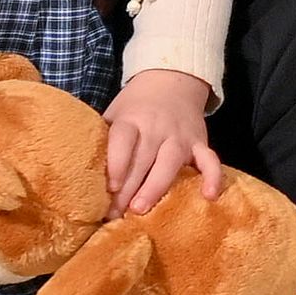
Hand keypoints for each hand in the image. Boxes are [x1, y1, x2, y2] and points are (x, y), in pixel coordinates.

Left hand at [103, 67, 225, 213]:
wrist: (172, 81)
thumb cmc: (136, 106)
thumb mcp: (116, 114)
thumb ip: (105, 139)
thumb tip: (82, 175)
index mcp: (132, 119)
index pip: (123, 140)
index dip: (116, 163)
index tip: (109, 186)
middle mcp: (157, 127)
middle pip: (142, 159)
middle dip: (128, 189)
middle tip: (115, 214)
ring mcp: (180, 136)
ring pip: (170, 162)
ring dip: (155, 187)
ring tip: (140, 209)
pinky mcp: (200, 143)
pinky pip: (210, 160)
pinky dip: (213, 177)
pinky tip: (209, 197)